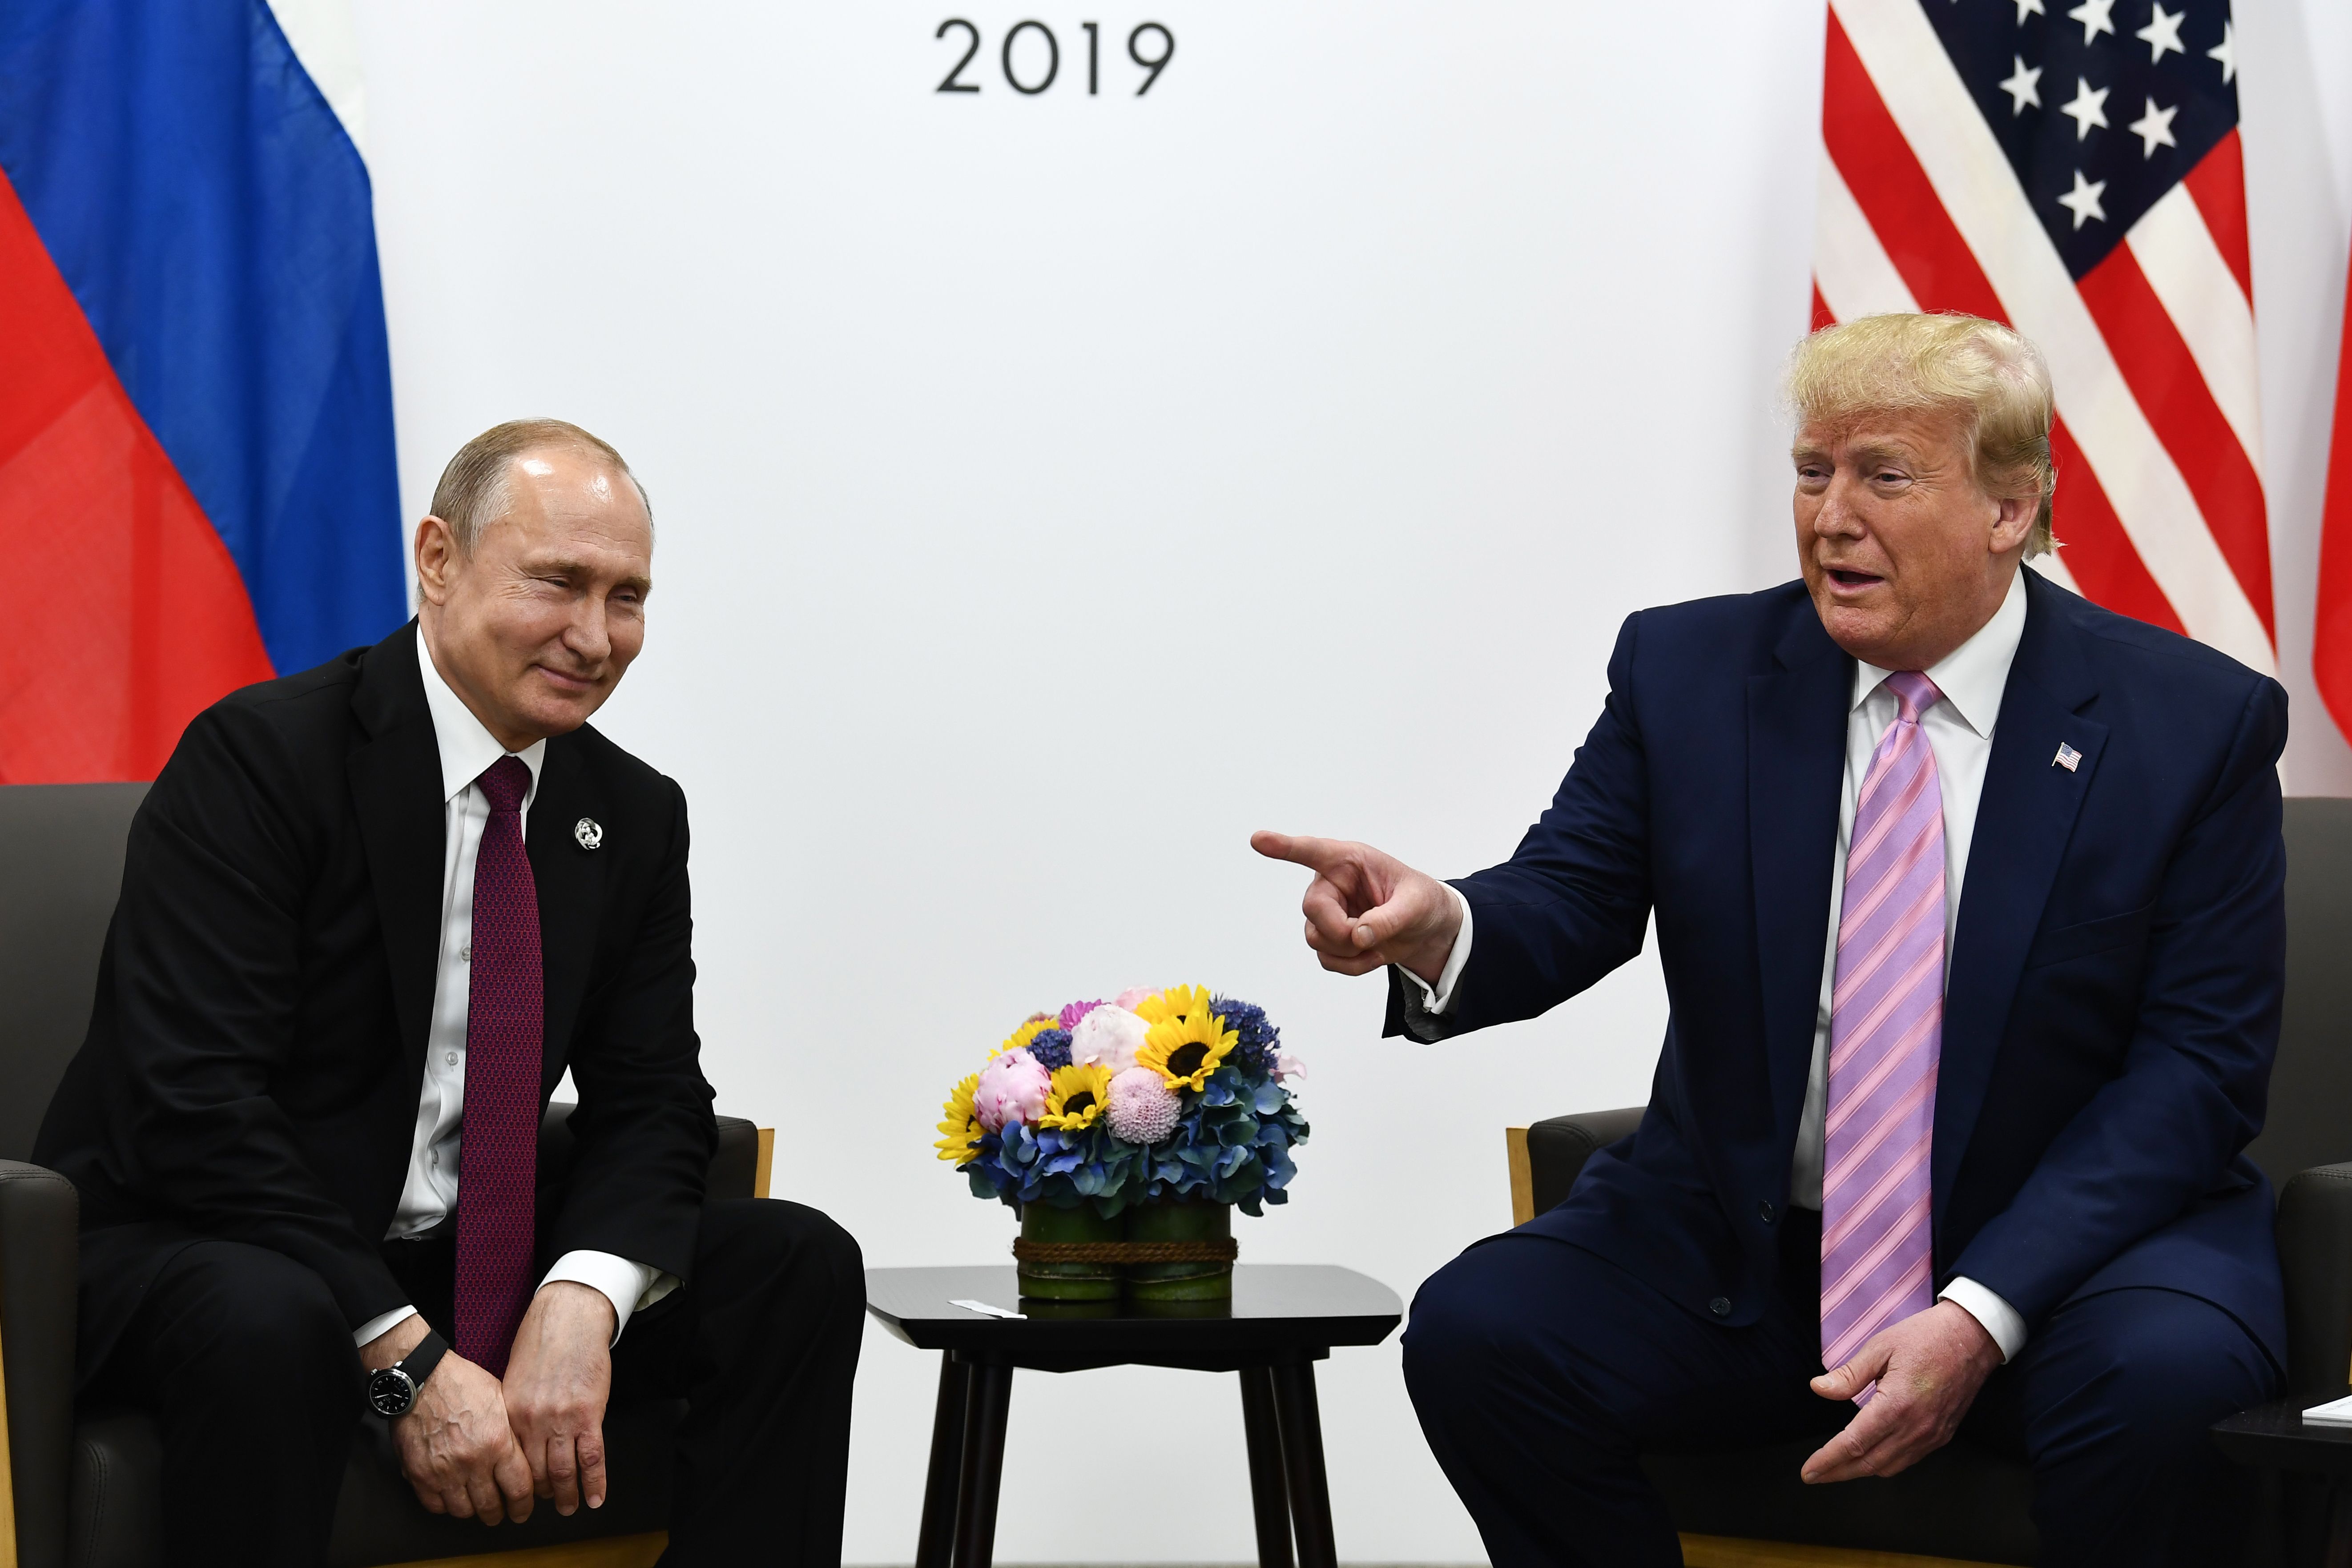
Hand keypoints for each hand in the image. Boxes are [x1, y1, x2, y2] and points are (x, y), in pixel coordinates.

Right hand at [382, 1328, 535, 1524]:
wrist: (422, 1378)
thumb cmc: (462, 1383)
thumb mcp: (501, 1400)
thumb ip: (512, 1433)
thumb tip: (524, 1458)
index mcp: (498, 1443)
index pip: (519, 1490)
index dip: (524, 1506)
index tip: (523, 1510)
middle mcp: (472, 1462)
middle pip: (491, 1506)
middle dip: (499, 1514)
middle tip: (501, 1513)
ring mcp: (443, 1471)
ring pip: (463, 1511)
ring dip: (473, 1511)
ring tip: (477, 1505)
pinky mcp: (419, 1474)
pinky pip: (435, 1505)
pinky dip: (445, 1506)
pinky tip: (452, 1497)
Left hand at [501, 1282, 616, 1514]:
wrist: (570, 1317)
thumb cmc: (542, 1342)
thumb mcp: (515, 1379)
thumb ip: (515, 1411)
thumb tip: (518, 1439)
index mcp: (512, 1413)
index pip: (515, 1462)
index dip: (521, 1483)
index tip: (526, 1492)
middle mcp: (534, 1422)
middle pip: (537, 1473)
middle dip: (542, 1494)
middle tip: (548, 1504)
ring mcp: (562, 1420)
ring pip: (564, 1472)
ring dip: (567, 1496)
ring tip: (569, 1508)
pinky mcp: (589, 1414)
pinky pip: (592, 1458)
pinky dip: (595, 1483)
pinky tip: (596, 1498)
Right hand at [1251, 831, 1462, 983]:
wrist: (1427, 929)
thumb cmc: (1421, 901)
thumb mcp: (1417, 904)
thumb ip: (1389, 918)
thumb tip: (1359, 936)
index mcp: (1350, 861)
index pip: (1312, 851)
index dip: (1283, 846)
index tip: (1258, 839)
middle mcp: (1331, 884)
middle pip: (1312, 908)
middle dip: (1341, 930)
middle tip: (1369, 938)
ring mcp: (1327, 912)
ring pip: (1316, 938)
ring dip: (1349, 951)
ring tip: (1378, 945)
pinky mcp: (1329, 938)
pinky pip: (1327, 959)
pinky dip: (1353, 965)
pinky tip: (1373, 955)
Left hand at [1800, 1301, 2001, 1483]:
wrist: (1973, 1338)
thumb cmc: (1925, 1337)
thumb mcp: (1880, 1347)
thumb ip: (1849, 1374)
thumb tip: (1818, 1388)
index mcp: (1897, 1405)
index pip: (1854, 1443)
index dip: (1828, 1460)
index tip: (1808, 1471)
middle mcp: (1916, 1428)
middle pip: (1870, 1463)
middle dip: (1838, 1473)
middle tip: (1813, 1476)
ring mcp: (1932, 1435)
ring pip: (1890, 1467)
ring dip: (1860, 1472)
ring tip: (1836, 1469)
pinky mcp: (1942, 1436)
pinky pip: (1908, 1460)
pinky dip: (1884, 1464)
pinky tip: (1869, 1457)